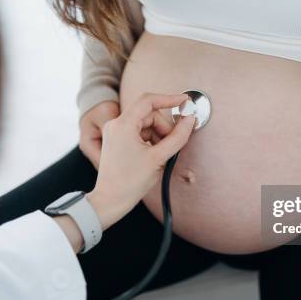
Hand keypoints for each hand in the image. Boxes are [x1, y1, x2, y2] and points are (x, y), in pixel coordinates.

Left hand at [87, 93, 195, 229]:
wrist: (110, 200)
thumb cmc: (130, 182)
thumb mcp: (159, 158)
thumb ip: (177, 137)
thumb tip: (190, 120)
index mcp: (123, 125)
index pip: (148, 100)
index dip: (169, 99)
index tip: (185, 102)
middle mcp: (116, 124)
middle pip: (149, 114)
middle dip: (163, 127)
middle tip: (170, 145)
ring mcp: (115, 132)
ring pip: (145, 123)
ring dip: (158, 135)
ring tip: (160, 154)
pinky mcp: (117, 140)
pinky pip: (139, 131)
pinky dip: (150, 139)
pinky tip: (153, 155)